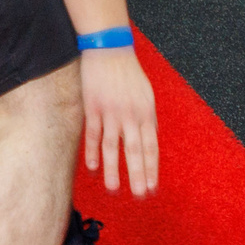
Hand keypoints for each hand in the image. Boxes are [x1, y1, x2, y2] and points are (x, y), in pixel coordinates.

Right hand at [79, 46, 157, 196]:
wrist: (109, 49)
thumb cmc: (128, 72)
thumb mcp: (146, 95)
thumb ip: (146, 118)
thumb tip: (149, 138)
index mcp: (146, 113)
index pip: (150, 147)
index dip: (151, 169)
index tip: (152, 187)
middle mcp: (130, 115)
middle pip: (134, 151)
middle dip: (138, 176)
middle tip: (140, 196)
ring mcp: (111, 112)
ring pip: (112, 147)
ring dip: (114, 170)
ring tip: (115, 191)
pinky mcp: (93, 107)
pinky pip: (93, 134)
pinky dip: (92, 152)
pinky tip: (93, 169)